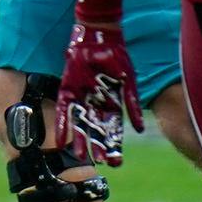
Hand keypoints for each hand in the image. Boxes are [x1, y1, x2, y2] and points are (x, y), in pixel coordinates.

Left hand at [55, 20, 142, 166]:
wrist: (99, 37)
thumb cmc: (116, 58)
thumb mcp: (128, 82)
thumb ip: (132, 104)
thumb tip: (141, 129)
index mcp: (110, 104)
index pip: (112, 130)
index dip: (113, 145)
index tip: (115, 163)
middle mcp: (95, 104)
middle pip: (96, 130)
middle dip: (98, 147)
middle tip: (100, 164)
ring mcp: (81, 98)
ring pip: (80, 124)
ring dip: (80, 139)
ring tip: (81, 157)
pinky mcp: (67, 90)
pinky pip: (64, 110)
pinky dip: (63, 124)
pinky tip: (60, 138)